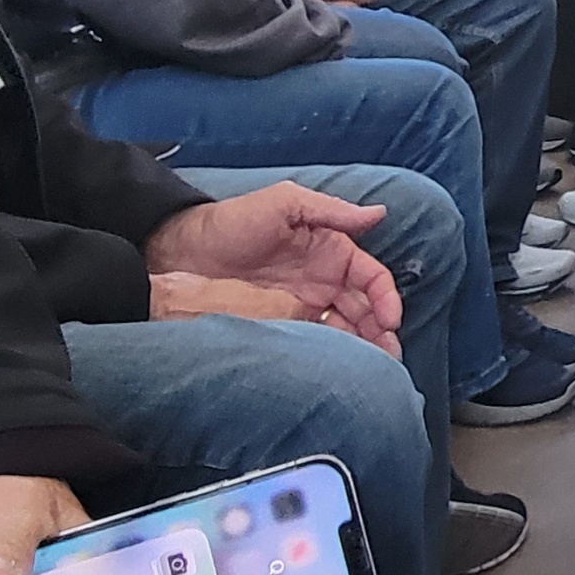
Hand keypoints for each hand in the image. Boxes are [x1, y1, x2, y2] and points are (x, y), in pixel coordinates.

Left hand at [146, 186, 401, 355]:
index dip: (386, 298)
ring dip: (363, 348)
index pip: (371, 277)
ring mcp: (303, 305)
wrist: (184, 253)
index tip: (390, 320)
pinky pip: (315, 342)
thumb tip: (378, 213)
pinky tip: (338, 369)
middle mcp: (322, 281)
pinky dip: (331, 355)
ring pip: (345, 330)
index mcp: (330, 250)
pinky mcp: (282, 325)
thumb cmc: (234, 221)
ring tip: (372, 370)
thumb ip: (330, 211)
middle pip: (364, 310)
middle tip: (389, 356)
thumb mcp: (284, 204)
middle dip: (381, 332)